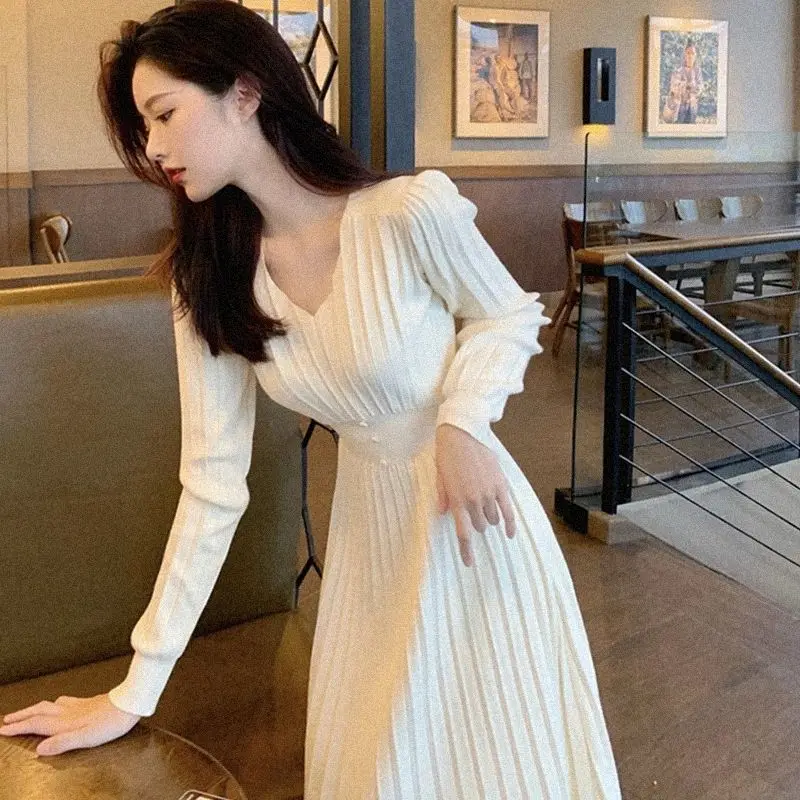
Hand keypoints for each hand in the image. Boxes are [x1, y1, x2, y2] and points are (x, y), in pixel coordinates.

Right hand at [0, 693, 139, 756]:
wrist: (130, 703)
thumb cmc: (110, 723)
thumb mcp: (86, 738)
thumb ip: (62, 743)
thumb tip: (39, 749)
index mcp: (65, 722)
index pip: (36, 724)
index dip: (18, 727)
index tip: (3, 730)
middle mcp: (68, 712)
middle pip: (39, 711)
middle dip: (21, 716)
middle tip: (7, 719)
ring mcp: (77, 705)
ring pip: (49, 705)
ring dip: (34, 709)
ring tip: (26, 712)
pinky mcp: (87, 702)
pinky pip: (63, 701)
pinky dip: (52, 703)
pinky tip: (57, 703)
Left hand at [435, 424, 516, 566]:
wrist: (462, 435)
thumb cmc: (447, 455)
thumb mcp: (440, 478)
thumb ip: (443, 497)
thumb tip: (443, 514)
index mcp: (457, 501)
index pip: (464, 533)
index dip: (467, 551)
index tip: (469, 563)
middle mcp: (474, 500)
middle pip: (480, 526)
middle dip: (478, 526)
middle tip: (475, 518)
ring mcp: (489, 493)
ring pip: (493, 519)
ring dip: (490, 520)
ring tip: (486, 511)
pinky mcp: (500, 485)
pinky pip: (508, 510)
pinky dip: (510, 523)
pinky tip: (510, 532)